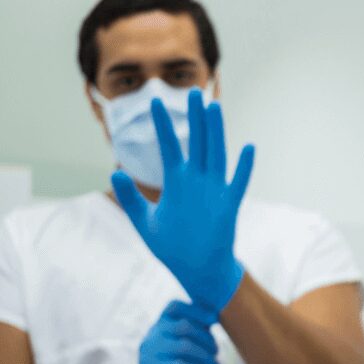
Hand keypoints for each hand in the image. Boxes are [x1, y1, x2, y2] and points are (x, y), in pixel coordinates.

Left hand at [112, 89, 254, 315]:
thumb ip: (131, 198)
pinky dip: (243, 168)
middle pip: (197, 143)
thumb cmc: (172, 249)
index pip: (170, 147)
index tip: (154, 102)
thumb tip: (115, 172)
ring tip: (214, 107)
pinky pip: (237, 184)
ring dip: (216, 132)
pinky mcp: (228, 207)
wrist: (197, 271)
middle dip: (195, 118)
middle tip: (193, 92)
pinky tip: (248, 148)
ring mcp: (214, 192)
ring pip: (216, 155)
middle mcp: (197, 182)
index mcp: (177, 183)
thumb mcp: (145, 223)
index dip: (163, 125)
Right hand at [116, 300, 219, 363]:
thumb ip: (197, 334)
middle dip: (207, 340)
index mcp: (159, 328)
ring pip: (185, 347)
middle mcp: (150, 338)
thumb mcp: (188, 351)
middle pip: (184, 327)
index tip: (213, 320)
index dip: (196, 309)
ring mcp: (148, 356)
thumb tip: (214, 317)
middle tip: (216, 355)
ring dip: (207, 358)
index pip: (174, 307)